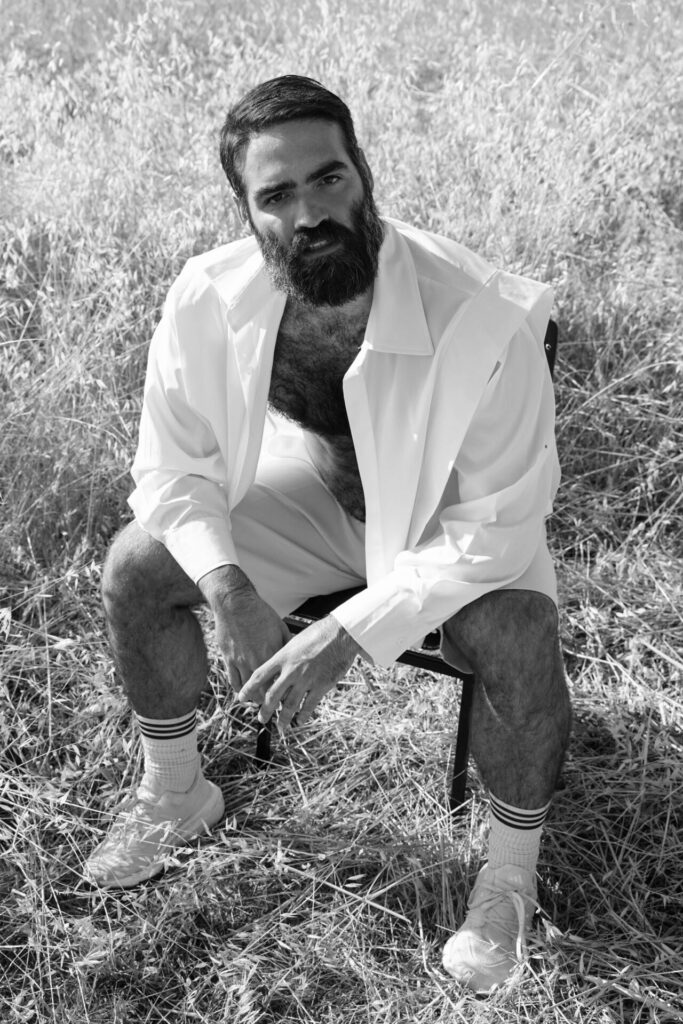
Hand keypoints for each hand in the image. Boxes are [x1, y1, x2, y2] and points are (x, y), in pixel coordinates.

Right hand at [198, 565, 289, 693]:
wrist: (235, 603)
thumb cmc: (260, 612)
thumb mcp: (280, 626)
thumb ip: (287, 643)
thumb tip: (295, 655)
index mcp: (273, 653)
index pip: (280, 681)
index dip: (285, 693)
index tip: (289, 699)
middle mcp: (257, 660)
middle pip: (265, 690)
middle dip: (270, 701)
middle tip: (275, 706)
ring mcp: (241, 661)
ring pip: (248, 689)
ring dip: (254, 698)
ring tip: (260, 701)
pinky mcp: (228, 659)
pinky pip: (234, 680)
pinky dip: (240, 689)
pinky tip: (244, 692)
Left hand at [237, 616, 363, 729]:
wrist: (341, 634)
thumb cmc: (318, 633)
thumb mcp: (294, 641)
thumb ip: (284, 655)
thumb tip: (275, 664)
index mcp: (283, 657)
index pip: (260, 676)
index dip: (248, 689)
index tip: (241, 698)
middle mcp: (292, 670)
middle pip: (272, 696)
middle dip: (265, 710)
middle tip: (261, 718)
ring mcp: (306, 679)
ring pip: (289, 705)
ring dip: (283, 718)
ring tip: (280, 726)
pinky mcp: (321, 686)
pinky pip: (309, 706)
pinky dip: (303, 716)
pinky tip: (300, 721)